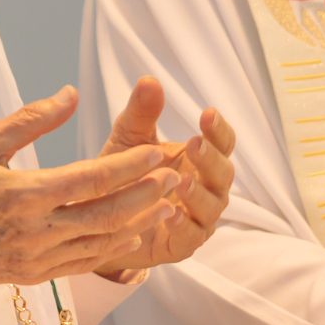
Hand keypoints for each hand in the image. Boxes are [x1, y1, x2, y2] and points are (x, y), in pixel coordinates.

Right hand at [0, 87, 178, 286]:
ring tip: (168, 205)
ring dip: (138, 223)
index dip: (131, 165)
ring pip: (101, 243)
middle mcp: (35, 231)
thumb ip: (30, 119)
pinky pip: (83, 263)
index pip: (93, 179)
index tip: (159, 151)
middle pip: (107, 214)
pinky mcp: (33, 275)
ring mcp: (35, 258)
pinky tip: (132, 234)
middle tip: (176, 176)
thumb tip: (71, 94)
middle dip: (146, 194)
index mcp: (24, 195)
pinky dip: (112, 249)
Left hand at [86, 78, 235, 281]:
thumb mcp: (129, 140)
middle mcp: (206, 187)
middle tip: (195, 143)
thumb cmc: (125, 174)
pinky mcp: (183, 244)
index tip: (207, 113)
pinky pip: (192, 235)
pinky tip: (171, 212)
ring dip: (199, 193)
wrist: (101, 219)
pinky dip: (185, 224)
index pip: (222, 142)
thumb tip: (149, 80)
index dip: (219, 129)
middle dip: (211, 158)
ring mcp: (198, 217)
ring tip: (182, 180)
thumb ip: (142, 114)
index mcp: (200, 158)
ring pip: (212, 205)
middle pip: (223, 173)